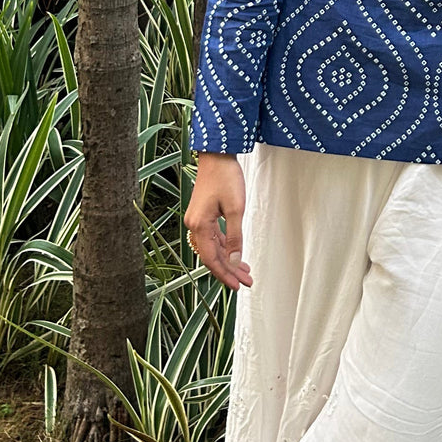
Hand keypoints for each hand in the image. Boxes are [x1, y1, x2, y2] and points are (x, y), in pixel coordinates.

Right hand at [184, 152, 252, 290]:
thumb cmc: (226, 178)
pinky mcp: (203, 215)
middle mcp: (194, 225)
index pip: (212, 259)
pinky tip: (236, 253)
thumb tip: (235, 260)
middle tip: (246, 281)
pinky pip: (213, 238)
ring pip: (214, 248)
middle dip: (229, 270)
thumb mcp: (236, 209)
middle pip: (212, 256)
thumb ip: (235, 236)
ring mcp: (198, 220)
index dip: (225, 274)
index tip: (238, 286)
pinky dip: (226, 247)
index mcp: (199, 226)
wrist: (217, 155)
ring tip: (245, 271)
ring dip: (229, 260)